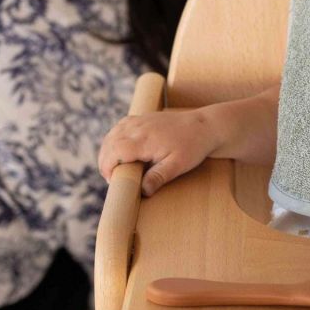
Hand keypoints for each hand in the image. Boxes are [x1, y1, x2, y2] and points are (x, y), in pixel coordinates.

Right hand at [98, 108, 218, 196]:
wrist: (204, 126)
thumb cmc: (192, 146)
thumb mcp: (178, 165)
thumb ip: (158, 177)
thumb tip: (142, 191)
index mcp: (144, 139)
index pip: (114, 152)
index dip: (107, 167)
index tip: (113, 181)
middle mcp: (138, 126)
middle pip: (109, 143)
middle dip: (105, 162)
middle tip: (113, 179)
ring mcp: (140, 120)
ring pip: (112, 134)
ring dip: (108, 150)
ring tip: (115, 168)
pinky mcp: (143, 117)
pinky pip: (120, 127)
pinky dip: (114, 139)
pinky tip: (120, 151)